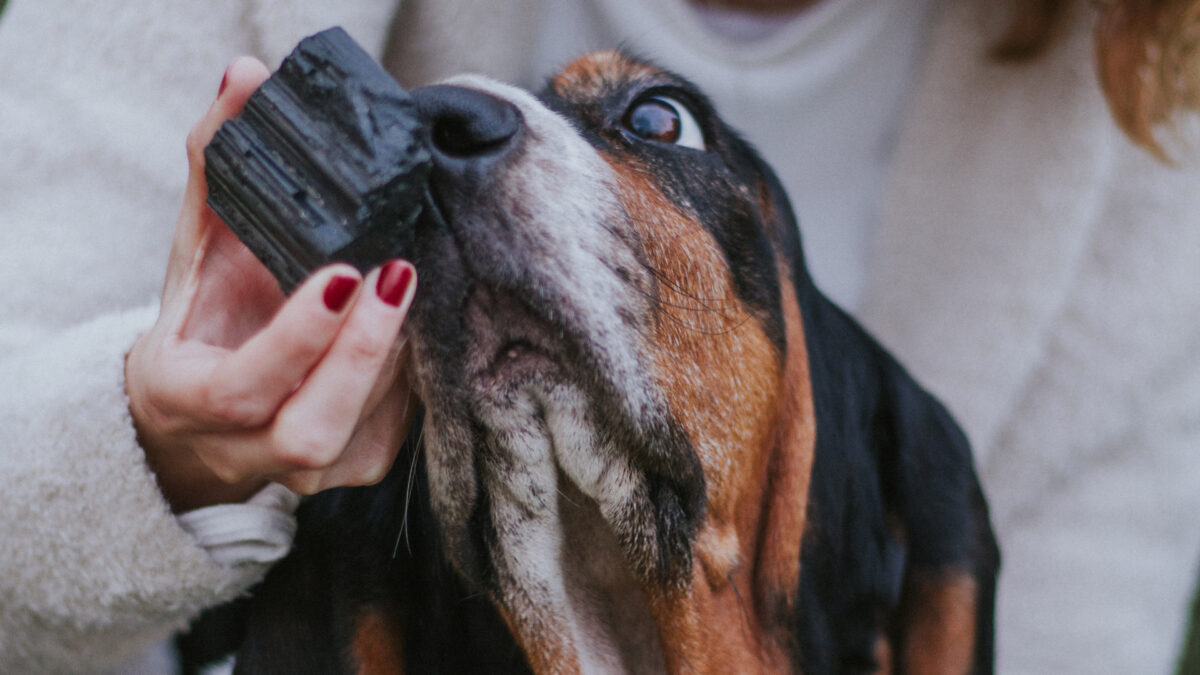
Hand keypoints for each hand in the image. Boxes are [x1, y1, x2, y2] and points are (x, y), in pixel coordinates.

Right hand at [126, 57, 417, 511]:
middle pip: (313, 427)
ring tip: (410, 285)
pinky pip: (399, 426)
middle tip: (398, 274)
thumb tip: (246, 77)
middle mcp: (247, 448)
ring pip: (366, 430)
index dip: (298, 337)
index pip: (244, 385)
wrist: (203, 420)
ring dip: (398, 357)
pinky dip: (413, 374)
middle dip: (364, 354)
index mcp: (191, 397)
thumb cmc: (201, 327)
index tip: (344, 272)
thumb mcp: (194, 254)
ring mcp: (306, 469)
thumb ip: (217, 169)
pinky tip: (413, 325)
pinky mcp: (356, 468)